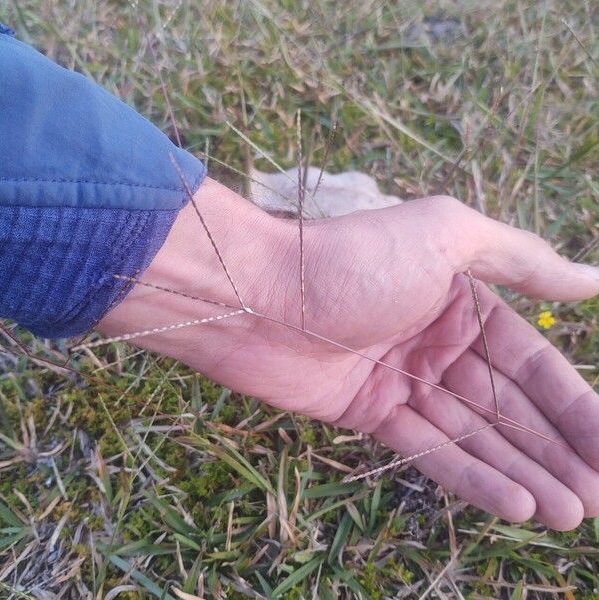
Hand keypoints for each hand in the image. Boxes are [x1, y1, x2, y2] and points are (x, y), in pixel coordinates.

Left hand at [100, 178, 598, 529]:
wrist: (258, 292)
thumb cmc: (353, 258)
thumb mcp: (446, 235)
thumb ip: (519, 258)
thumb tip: (592, 281)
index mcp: (460, 301)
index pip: (531, 361)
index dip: (575, 405)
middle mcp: (435, 342)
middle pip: (508, 405)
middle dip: (556, 449)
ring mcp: (402, 381)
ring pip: (474, 434)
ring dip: (523, 473)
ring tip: (569, 514)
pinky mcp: (368, 413)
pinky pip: (427, 449)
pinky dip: (470, 477)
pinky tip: (516, 505)